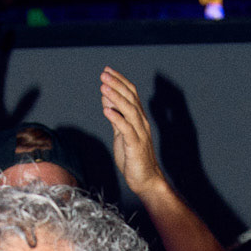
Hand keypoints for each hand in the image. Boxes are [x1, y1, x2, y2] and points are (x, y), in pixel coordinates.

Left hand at [101, 68, 164, 200]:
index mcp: (138, 119)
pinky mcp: (135, 146)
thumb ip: (116, 116)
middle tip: (104, 73)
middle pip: (131, 98)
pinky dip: (116, 118)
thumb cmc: (134, 158)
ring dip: (116, 97)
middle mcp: (141, 123)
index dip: (120, 81)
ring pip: (129, 110)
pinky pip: (126, 129)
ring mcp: (140, 134)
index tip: (108, 70)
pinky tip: (106, 110)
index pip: (131, 94)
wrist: (146, 180)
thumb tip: (107, 97)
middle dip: (117, 84)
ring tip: (104, 86)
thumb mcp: (121, 133)